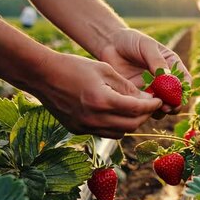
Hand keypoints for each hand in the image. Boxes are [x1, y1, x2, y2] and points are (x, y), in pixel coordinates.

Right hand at [31, 52, 161, 138]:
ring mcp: (84, 127)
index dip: (151, 105)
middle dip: (144, 116)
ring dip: (131, 123)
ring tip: (133, 109)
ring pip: (119, 133)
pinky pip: (105, 132)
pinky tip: (115, 112)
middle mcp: (94, 118)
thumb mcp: (104, 70)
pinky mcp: (77, 130)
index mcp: (102, 100)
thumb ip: (126, 86)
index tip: (158, 100)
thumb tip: (146, 98)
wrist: (42, 75)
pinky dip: (115, 125)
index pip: (137, 109)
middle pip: (131, 126)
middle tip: (149, 105)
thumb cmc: (74, 66)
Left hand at [96, 28, 190, 114]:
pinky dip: (145, 110)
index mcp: (171, 65)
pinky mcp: (138, 96)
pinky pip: (145, 107)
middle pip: (176, 97)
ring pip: (162, 105)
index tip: (179, 95)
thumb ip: (157, 61)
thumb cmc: (131, 41)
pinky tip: (140, 107)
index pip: (184, 80)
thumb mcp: (146, 46)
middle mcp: (164, 80)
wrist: (110, 45)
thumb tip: (168, 77)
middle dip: (174, 104)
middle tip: (168, 107)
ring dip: (161, 110)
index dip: (184, 90)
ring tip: (155, 108)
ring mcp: (151, 89)